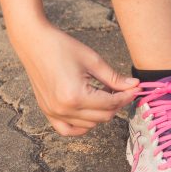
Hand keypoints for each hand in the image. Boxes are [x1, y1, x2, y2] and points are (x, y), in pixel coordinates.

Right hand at [9, 20, 139, 135]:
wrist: (34, 42)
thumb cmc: (62, 46)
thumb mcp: (93, 61)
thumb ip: (114, 78)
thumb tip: (134, 86)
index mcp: (76, 96)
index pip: (111, 104)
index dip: (126, 96)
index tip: (136, 89)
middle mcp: (64, 109)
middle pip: (103, 117)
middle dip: (117, 104)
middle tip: (123, 89)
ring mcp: (54, 113)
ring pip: (90, 124)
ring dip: (102, 112)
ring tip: (103, 92)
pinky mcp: (47, 111)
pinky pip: (68, 129)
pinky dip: (82, 125)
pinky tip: (90, 111)